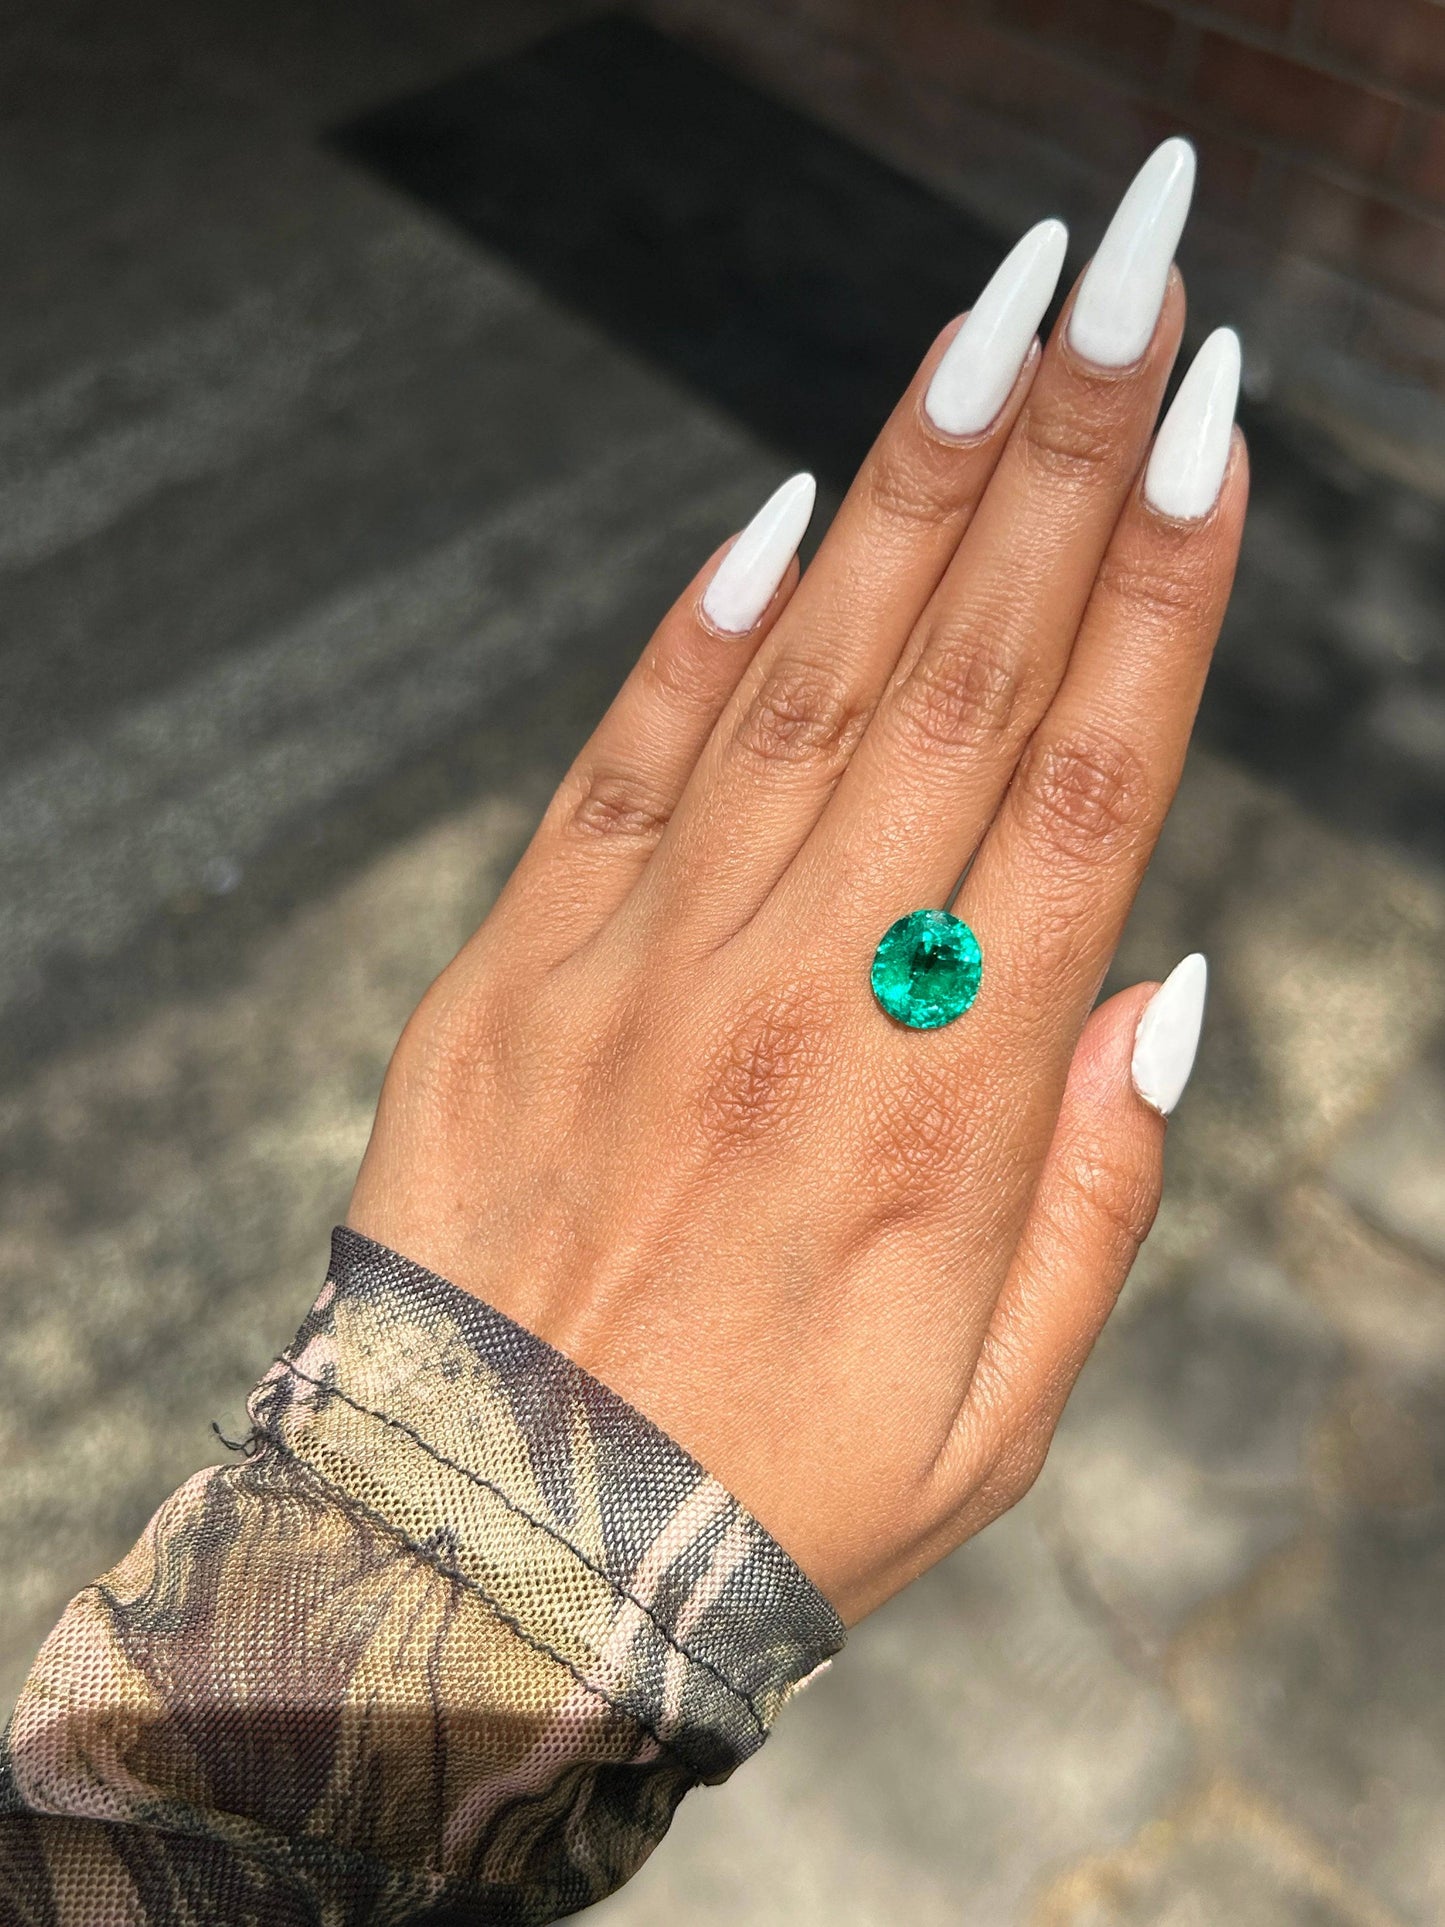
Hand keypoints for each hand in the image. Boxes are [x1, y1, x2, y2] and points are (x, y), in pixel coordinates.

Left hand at [348, 142, 1245, 1624]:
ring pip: (808, 680)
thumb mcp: (1002, 1408)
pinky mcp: (518, 961)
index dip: (1160, 595)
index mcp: (948, 1102)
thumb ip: (1102, 1193)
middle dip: (1065, 464)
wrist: (496, 1549)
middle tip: (1132, 280)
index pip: (1085, 788)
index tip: (1212, 428)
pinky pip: (624, 758)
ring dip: (911, 492)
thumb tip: (1170, 989)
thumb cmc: (775, 1488)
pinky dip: (705, 626)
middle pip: (964, 683)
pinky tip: (783, 506)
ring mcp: (648, 961)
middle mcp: (807, 994)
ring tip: (997, 328)